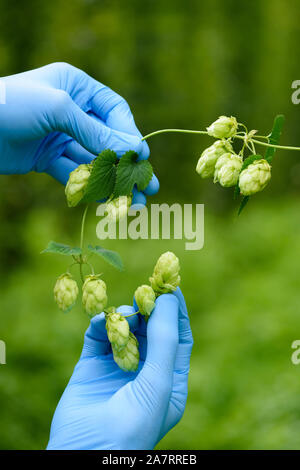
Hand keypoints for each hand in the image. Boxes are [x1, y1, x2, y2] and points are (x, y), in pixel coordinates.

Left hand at [0, 62, 158, 203]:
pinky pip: (74, 173)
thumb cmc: (12, 104)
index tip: (141, 157)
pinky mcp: (48, 158)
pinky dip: (88, 187)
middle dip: (127, 165)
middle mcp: (71, 111)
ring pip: (93, 161)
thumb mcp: (58, 110)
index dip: (129, 135)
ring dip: (112, 183)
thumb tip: (134, 150)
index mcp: (77, 87)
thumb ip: (96, 132)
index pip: (114, 112)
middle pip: (107, 140)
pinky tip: (104, 202)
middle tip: (149, 187)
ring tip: (132, 204)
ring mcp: (60, 136)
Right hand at [47, 288, 192, 449]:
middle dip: (149, 309)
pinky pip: (98, 336)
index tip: (172, 285)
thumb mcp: (158, 381)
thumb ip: (164, 340)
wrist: (86, 453)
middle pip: (151, 330)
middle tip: (145, 289)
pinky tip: (102, 321)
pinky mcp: (91, 365)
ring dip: (125, 317)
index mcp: (168, 380)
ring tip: (124, 312)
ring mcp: (117, 367)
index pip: (177, 338)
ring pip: (125, 330)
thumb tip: (168, 299)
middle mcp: (145, 371)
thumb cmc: (133, 423)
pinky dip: (101, 324)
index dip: (176, 311)